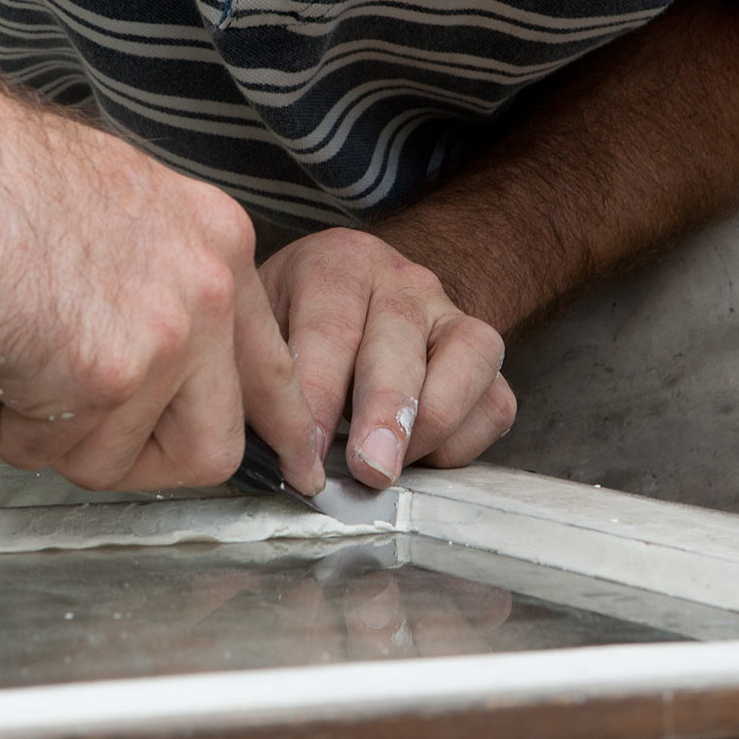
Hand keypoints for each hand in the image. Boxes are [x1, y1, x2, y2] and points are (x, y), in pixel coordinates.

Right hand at [0, 96, 323, 493]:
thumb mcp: (113, 213)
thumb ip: (154, 286)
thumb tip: (149, 361)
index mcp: (218, 241)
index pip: (272, 366)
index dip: (272, 427)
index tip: (290, 462)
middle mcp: (211, 287)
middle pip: (215, 446)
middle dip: (138, 458)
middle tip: (73, 428)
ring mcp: (166, 334)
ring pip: (120, 463)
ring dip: (45, 436)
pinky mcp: (104, 377)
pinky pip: (49, 454)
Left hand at [259, 229, 514, 487]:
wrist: (363, 285)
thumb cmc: (298, 316)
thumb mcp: (263, 320)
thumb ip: (257, 369)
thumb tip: (246, 440)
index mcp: (337, 266)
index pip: (329, 333)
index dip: (317, 401)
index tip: (304, 455)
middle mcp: (401, 282)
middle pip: (398, 350)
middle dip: (382, 418)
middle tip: (367, 470)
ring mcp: (450, 314)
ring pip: (465, 366)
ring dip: (427, 430)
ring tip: (388, 471)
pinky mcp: (483, 355)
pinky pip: (492, 403)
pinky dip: (460, 442)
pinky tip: (416, 461)